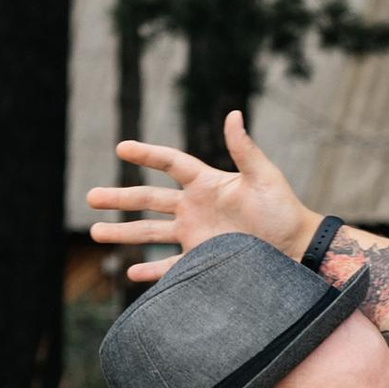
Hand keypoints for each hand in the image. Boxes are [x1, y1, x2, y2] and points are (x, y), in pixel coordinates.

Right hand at [87, 113, 317, 278]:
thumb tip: (234, 114)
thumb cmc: (284, 209)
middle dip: (120, 199)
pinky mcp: (203, 260)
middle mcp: (195, 208)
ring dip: (124, 233)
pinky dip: (152, 272)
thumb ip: (245, 149)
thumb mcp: (264, 177)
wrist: (298, 248)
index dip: (147, 155)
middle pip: (149, 200)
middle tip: (90, 198)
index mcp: (207, 183)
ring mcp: (196, 235)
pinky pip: (171, 266)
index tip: (122, 148)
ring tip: (96, 233)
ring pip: (151, 233)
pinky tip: (131, 273)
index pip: (170, 163)